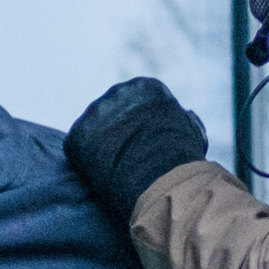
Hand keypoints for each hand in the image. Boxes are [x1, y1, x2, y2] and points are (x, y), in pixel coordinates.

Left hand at [64, 77, 209, 232]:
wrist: (163, 181)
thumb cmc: (183, 162)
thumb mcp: (191, 133)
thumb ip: (182, 120)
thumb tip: (185, 114)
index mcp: (145, 87)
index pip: (135, 103)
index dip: (139, 128)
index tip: (145, 146)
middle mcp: (117, 92)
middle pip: (110, 112)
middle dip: (116, 134)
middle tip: (127, 161)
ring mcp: (95, 112)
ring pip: (93, 130)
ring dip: (100, 147)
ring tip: (118, 171)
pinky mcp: (78, 135)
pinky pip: (77, 148)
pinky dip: (86, 164)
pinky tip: (104, 176)